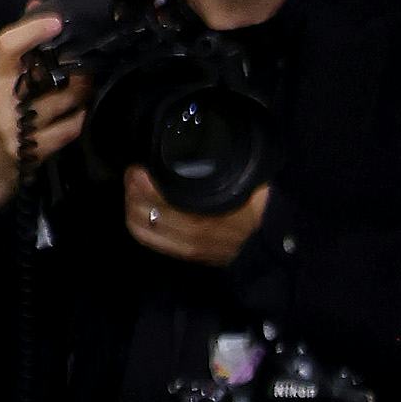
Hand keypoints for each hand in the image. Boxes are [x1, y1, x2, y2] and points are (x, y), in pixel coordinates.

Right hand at [0, 11, 85, 209]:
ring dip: (83, 89)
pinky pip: (69, 128)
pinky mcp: (34, 149)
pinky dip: (81, 116)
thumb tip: (39, 4)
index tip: (57, 21)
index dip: (33, 29)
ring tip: (91, 80)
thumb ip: (17, 44)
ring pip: (62, 101)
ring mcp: (16, 127)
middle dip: (71, 63)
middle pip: (42, 72)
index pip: (6, 45)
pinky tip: (86, 109)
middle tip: (89, 55)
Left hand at [121, 164, 269, 272]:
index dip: (143, 184)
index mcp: (206, 218)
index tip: (140, 167)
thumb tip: (214, 146)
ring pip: (141, 228)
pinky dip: (138, 223)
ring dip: (131, 207)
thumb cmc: (258, 210)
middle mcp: (192, 236)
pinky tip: (139, 208)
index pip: (160, 202)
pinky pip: (149, 240)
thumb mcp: (248, 185)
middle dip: (132, 192)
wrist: (268, 246)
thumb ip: (228, 169)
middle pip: (145, 214)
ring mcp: (186, 248)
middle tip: (133, 173)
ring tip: (133, 189)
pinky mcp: (184, 254)